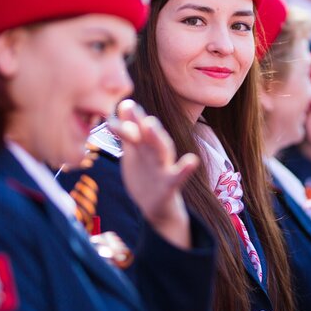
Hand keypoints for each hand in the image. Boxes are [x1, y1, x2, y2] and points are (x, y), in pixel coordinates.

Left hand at [108, 100, 199, 248]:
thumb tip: (122, 105)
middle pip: (148, 134)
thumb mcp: (134, 152)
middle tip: (130, 106)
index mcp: (145, 145)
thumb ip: (129, 131)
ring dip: (156, 137)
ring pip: (161, 150)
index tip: (118, 105)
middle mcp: (155, 152)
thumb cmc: (145, 175)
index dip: (127, 117)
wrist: (156, 206)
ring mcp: (163, 167)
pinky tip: (192, 160)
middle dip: (138, 119)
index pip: (136, 127)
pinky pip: (179, 176)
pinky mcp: (170, 185)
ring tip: (150, 124)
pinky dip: (186, 169)